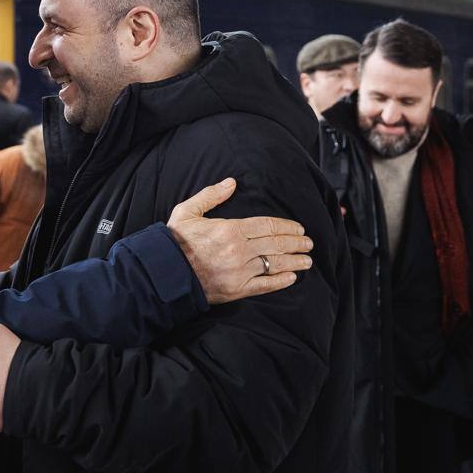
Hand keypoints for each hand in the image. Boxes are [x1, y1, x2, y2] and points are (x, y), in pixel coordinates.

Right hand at [167, 178, 312, 304]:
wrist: (163, 274)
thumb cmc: (174, 242)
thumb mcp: (187, 211)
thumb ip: (211, 195)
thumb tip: (231, 183)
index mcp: (230, 229)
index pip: (268, 225)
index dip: (287, 226)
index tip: (299, 228)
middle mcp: (239, 250)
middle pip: (277, 244)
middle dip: (297, 242)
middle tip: (308, 242)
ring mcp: (240, 272)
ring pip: (276, 264)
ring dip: (295, 262)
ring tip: (307, 260)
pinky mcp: (237, 290)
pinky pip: (265, 285)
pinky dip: (281, 281)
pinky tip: (292, 278)